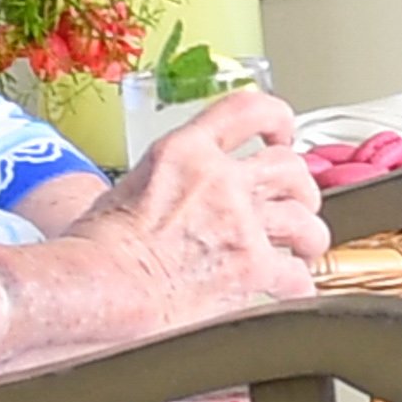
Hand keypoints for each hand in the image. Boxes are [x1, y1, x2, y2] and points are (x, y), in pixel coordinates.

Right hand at [81, 88, 325, 320]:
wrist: (96, 287)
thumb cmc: (94, 250)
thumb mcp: (124, 190)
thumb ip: (163, 185)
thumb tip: (166, 201)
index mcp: (183, 153)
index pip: (245, 110)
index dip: (276, 117)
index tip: (283, 132)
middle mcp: (219, 179)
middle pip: (289, 168)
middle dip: (299, 189)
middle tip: (296, 205)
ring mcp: (241, 222)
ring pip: (304, 220)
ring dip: (308, 236)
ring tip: (305, 249)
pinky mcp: (252, 267)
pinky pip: (297, 276)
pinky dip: (298, 285)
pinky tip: (290, 290)